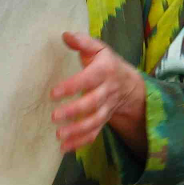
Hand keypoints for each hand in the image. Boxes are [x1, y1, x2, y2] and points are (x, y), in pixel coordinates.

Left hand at [51, 31, 147, 153]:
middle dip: (75, 111)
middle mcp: (107, 91)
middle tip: (55, 117)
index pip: (88, 79)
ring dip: (77, 131)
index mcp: (104, 71)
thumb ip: (82, 42)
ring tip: (59, 136)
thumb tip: (65, 35)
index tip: (54, 93)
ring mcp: (106, 108)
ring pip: (94, 122)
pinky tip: (65, 149)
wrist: (129, 84)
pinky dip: (81, 143)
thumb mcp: (98, 49)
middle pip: (93, 103)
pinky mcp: (103, 120)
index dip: (72, 86)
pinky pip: (94, 133)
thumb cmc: (107, 64)